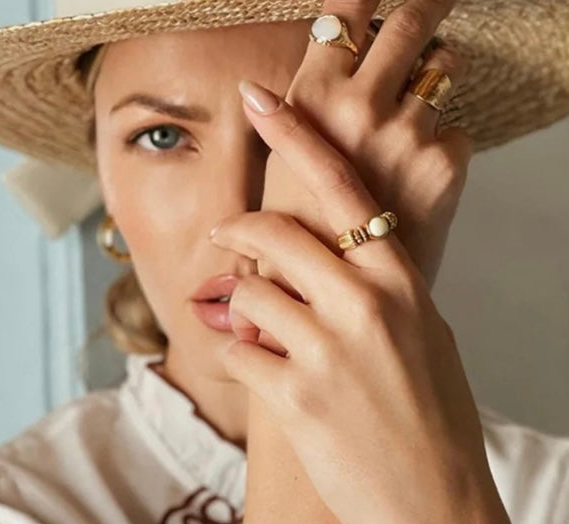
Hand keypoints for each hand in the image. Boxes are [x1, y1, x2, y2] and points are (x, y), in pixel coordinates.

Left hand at [210, 92, 509, 523]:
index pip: (343, 188)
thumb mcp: (427, 336)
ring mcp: (328, 351)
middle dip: (238, 230)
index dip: (297, 137)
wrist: (436, 507)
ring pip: (247, 293)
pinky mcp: (296, 398)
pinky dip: (236, 357)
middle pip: (277, 232)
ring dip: (238, 309)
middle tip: (222, 236)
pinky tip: (257, 371)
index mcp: (402, 281)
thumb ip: (382, 291)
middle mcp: (365, 304)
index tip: (260, 101)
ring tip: (254, 333)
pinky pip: (236, 353)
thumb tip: (330, 261)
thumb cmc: (434, 422)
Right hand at [256, 0, 470, 333]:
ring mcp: (407, 133)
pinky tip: (413, 179)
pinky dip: (440, 144)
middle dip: (423, 9)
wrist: (335, 307)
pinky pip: (454, 128)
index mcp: (310, 101)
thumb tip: (254, 92)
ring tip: (407, 117)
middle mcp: (360, 107)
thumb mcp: (275, 177)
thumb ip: (290, 124)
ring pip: (440, 69)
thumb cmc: (298, 245)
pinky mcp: (445, 164)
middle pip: (408, 21)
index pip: (342, 11)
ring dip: (430, 81)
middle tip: (430, 5)